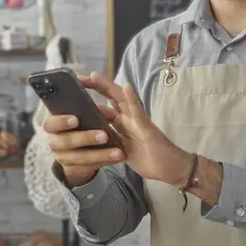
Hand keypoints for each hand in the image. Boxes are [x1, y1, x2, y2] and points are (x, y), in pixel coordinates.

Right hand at [43, 103, 125, 186]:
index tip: (76, 119)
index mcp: (53, 123)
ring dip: (100, 154)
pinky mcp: (73, 169)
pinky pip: (89, 168)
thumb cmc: (81, 124)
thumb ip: (82, 103)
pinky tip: (117, 157)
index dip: (61, 121)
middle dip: (86, 138)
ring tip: (117, 151)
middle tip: (104, 135)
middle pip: (65, 141)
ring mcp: (62, 157)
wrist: (79, 148)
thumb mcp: (79, 113)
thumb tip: (89, 85)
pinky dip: (104, 162)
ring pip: (80, 157)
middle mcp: (54, 141)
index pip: (50, 123)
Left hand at [80, 72, 193, 186]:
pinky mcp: (147, 127)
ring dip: (108, 87)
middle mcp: (129, 119)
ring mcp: (138, 121)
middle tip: (79, 78)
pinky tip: (127, 87)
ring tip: (95, 76)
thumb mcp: (122, 150)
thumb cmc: (148, 159)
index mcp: (123, 124)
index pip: (105, 106)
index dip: (92, 97)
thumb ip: (111, 140)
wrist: (169, 169)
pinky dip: (132, 99)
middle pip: (111, 98)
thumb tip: (93, 136)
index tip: (76, 90)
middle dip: (96, 87)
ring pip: (121, 100)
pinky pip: (138, 111)